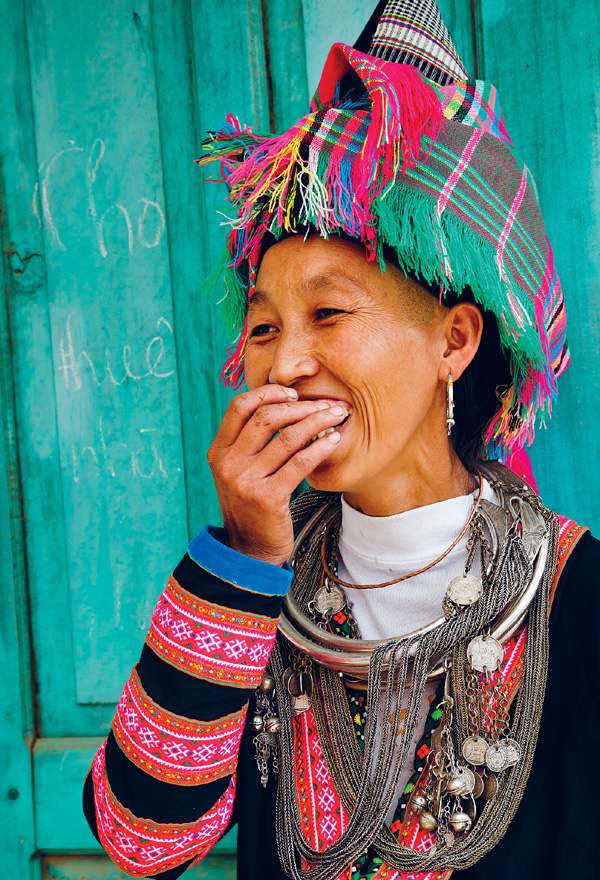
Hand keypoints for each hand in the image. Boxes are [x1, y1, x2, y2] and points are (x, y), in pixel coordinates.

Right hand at [207, 384, 349, 565]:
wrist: (248, 551)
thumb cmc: (250, 506)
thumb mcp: (237, 472)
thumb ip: (248, 443)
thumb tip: (281, 404)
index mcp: (219, 452)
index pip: (239, 406)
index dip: (268, 393)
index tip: (293, 393)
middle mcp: (229, 464)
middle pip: (266, 417)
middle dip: (301, 405)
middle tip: (325, 404)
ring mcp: (247, 481)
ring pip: (287, 437)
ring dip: (317, 421)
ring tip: (336, 415)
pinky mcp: (268, 498)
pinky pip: (300, 462)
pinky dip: (321, 447)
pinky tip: (335, 440)